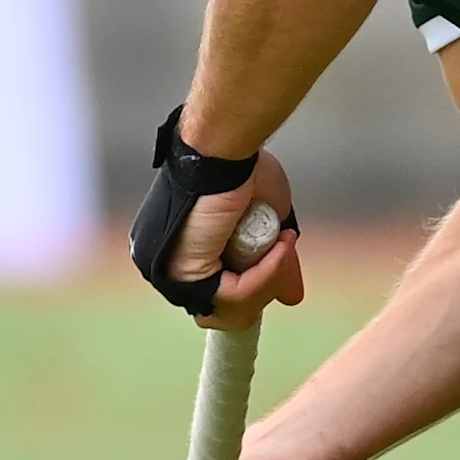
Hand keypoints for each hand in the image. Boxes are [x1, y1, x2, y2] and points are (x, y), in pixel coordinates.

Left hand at [163, 152, 305, 326]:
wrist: (225, 147)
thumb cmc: (240, 170)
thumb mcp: (264, 225)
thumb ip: (271, 261)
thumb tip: (291, 297)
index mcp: (180, 255)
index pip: (218, 298)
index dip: (254, 290)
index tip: (278, 269)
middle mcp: (168, 268)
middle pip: (223, 312)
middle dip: (263, 288)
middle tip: (282, 254)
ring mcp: (171, 273)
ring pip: (231, 309)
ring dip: (269, 280)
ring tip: (282, 245)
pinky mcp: (184, 272)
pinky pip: (235, 294)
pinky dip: (266, 274)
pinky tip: (278, 246)